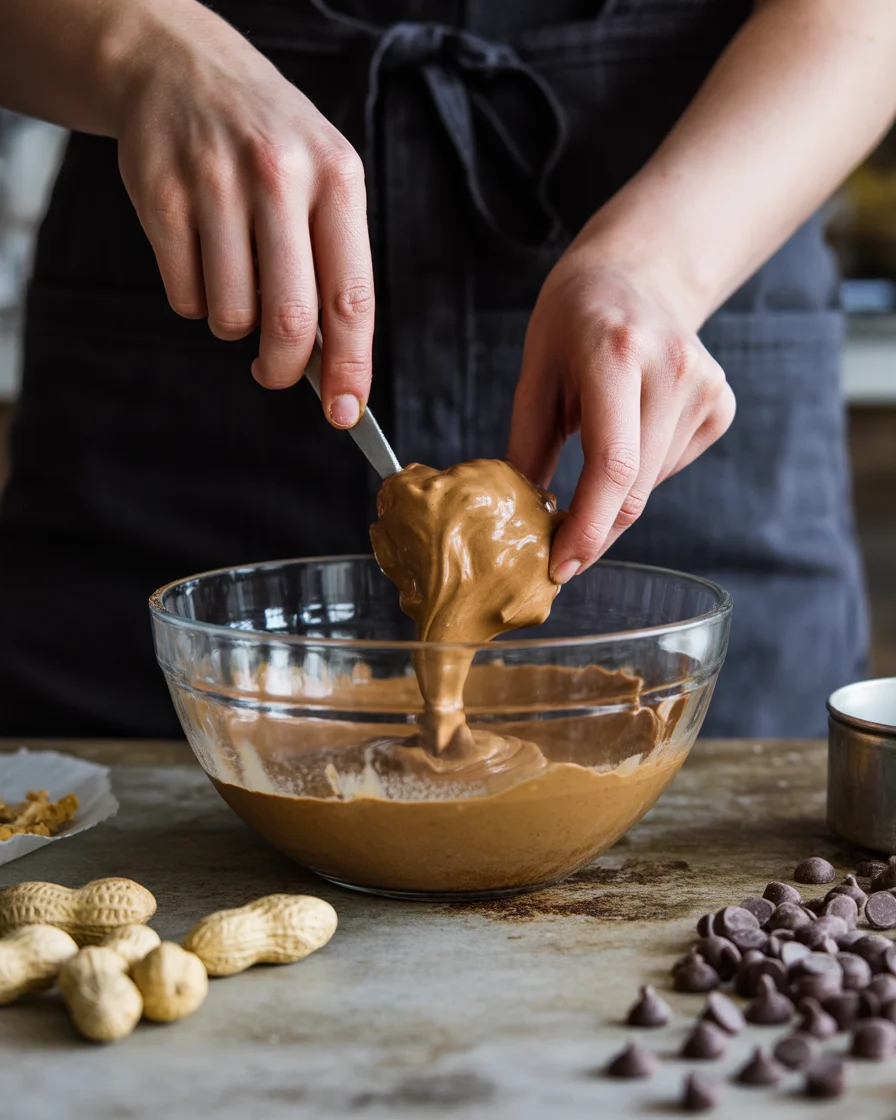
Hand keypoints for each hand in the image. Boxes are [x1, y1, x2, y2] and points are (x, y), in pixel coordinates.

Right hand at [115, 8, 372, 425]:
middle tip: (273, 374)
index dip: (350, 367)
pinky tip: (201, 256)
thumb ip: (333, 265)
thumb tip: (330, 366)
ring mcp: (215, 184)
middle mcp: (279, 177)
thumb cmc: (270, 146)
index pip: (350, 298)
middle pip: (288, 321)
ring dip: (234, 325)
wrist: (181, 67)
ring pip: (230, 316)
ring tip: (236, 281)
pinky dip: (195, 300)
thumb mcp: (323, 181)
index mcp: (336, 180)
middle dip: (282, 370)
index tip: (345, 411)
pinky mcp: (160, 196)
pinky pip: (184, 297)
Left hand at [507, 245, 735, 582]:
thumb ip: (526, 450)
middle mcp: (673, 367)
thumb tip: (518, 524)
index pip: (611, 463)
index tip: (560, 566)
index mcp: (617, 352)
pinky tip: (630, 429)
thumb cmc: (571, 324)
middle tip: (561, 551)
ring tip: (593, 449)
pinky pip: (671, 469)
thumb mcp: (534, 375)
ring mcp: (706, 386)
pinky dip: (641, 473)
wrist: (634, 277)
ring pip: (651, 486)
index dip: (586, 527)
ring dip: (613, 497)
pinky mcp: (722, 405)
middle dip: (594, 531)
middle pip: (635, 487)